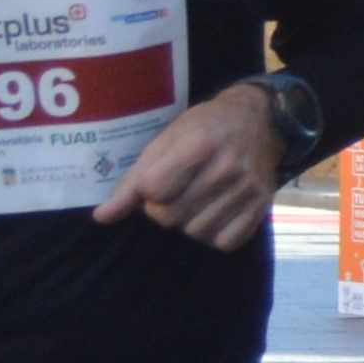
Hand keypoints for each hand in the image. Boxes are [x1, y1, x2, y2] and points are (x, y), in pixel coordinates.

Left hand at [94, 82, 285, 247]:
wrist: (260, 120)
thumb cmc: (204, 127)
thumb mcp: (166, 141)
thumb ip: (133, 181)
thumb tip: (102, 218)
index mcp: (198, 144)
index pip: (153, 190)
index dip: (148, 191)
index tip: (156, 180)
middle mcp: (226, 167)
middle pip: (171, 217)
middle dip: (163, 210)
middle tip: (175, 192)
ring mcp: (247, 189)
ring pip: (196, 233)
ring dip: (188, 222)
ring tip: (196, 200)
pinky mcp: (262, 207)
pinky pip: (224, 243)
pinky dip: (213, 234)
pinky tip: (214, 214)